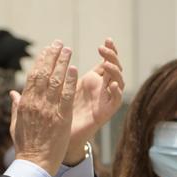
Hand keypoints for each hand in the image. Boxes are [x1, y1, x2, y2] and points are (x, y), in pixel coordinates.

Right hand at [10, 41, 77, 174]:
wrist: (35, 163)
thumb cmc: (25, 146)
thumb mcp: (16, 125)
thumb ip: (16, 107)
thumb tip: (12, 93)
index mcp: (25, 104)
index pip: (32, 77)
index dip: (40, 61)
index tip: (47, 51)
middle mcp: (36, 103)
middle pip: (43, 74)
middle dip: (52, 56)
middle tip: (59, 44)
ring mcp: (48, 110)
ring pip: (55, 81)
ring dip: (62, 63)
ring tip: (68, 50)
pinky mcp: (61, 117)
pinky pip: (66, 95)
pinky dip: (70, 81)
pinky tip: (74, 69)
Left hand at [65, 39, 123, 164]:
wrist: (61, 136)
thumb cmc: (60, 112)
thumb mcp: (60, 88)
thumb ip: (61, 74)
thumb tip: (58, 54)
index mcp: (92, 81)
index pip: (105, 62)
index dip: (109, 51)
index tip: (107, 39)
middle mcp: (101, 88)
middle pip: (114, 68)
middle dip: (112, 56)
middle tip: (105, 47)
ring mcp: (105, 99)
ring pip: (118, 81)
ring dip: (115, 70)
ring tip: (107, 62)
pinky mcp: (106, 112)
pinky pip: (115, 100)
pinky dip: (116, 91)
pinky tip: (112, 84)